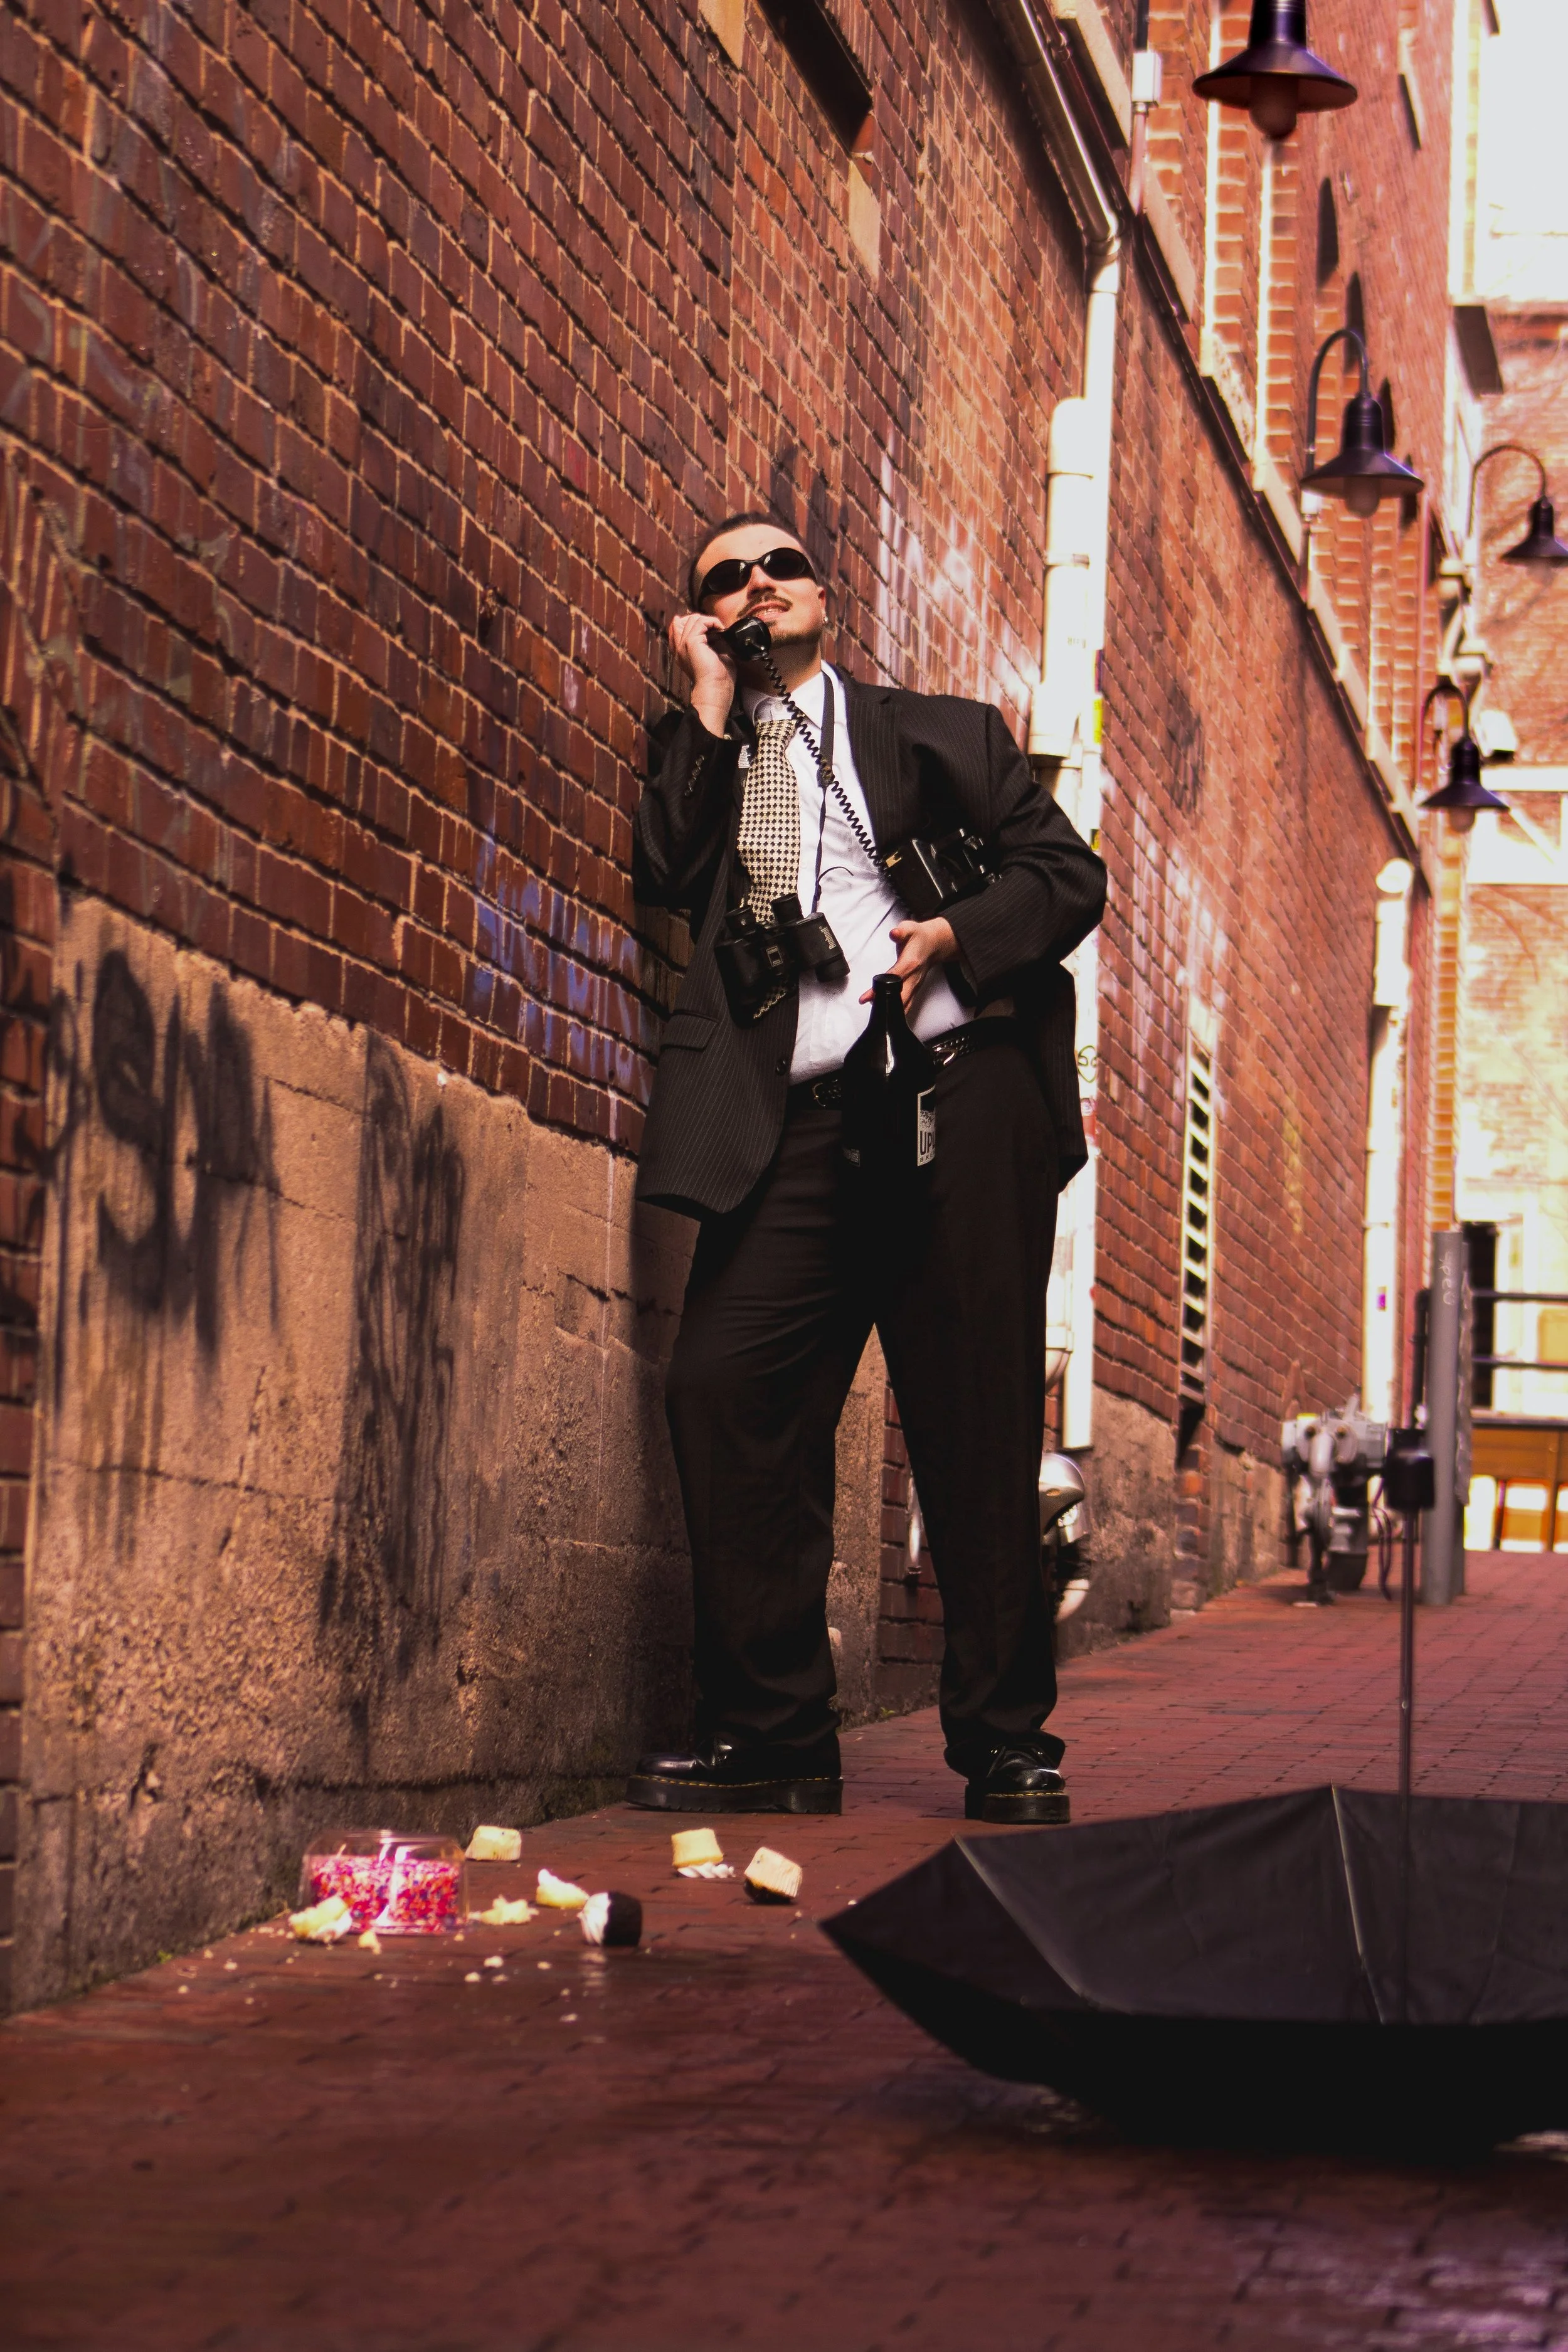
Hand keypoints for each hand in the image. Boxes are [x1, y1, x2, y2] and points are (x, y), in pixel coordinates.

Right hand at [669, 611, 735, 734]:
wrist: (716, 689)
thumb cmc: (719, 678)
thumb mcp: (715, 657)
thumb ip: (712, 644)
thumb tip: (719, 632)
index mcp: (682, 653)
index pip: (677, 629)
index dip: (691, 622)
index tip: (707, 623)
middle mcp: (679, 648)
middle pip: (683, 621)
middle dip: (701, 620)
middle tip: (716, 626)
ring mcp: (683, 644)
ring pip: (692, 619)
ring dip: (708, 621)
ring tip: (720, 630)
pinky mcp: (690, 642)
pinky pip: (700, 622)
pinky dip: (712, 622)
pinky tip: (720, 630)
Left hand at [863, 917, 959, 1011]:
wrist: (934, 943)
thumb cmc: (920, 937)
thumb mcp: (910, 928)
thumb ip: (900, 931)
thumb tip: (894, 933)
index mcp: (911, 963)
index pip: (892, 979)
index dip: (878, 989)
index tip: (866, 997)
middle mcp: (914, 977)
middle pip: (899, 998)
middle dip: (884, 1004)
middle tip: (867, 1004)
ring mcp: (916, 985)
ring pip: (904, 1004)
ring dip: (890, 1008)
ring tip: (874, 1007)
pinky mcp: (915, 989)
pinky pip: (907, 1003)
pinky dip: (896, 1008)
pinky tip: (885, 1007)